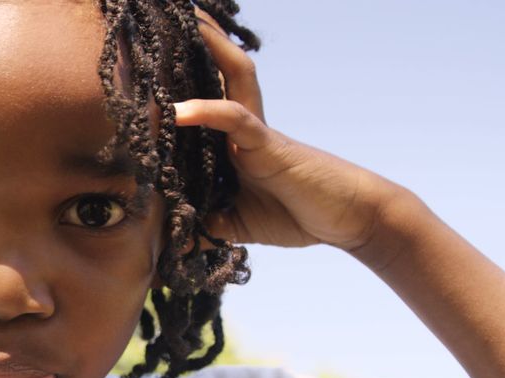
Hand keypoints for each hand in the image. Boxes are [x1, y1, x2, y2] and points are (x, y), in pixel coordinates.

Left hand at [173, 12, 407, 251]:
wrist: (350, 220)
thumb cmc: (300, 213)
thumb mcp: (241, 221)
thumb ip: (211, 219)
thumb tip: (177, 229)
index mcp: (236, 140)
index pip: (206, 94)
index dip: (183, 72)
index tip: (153, 52)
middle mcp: (245, 125)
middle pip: (218, 68)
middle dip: (197, 37)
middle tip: (168, 9)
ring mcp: (257, 130)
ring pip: (231, 75)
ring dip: (207, 44)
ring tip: (182, 17)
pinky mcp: (268, 145)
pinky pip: (234, 120)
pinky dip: (204, 113)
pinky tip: (175, 110)